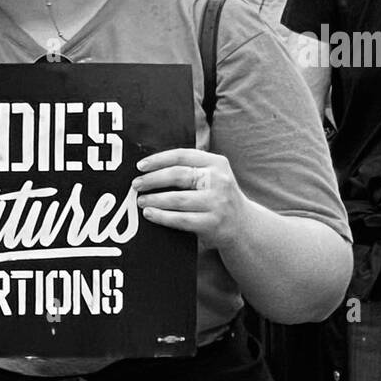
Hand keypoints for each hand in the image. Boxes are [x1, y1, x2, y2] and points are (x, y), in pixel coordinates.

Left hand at [132, 148, 249, 249]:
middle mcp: (219, 180)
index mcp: (217, 163)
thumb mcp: (212, 176)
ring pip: (177, 199)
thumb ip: (190, 168)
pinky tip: (149, 214)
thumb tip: (150, 167)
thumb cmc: (218, 197)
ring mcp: (217, 202)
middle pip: (178, 175)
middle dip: (152, 179)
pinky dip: (161, 216)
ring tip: (140, 200)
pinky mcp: (212, 223)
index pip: (183, 155)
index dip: (159, 159)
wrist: (243, 225)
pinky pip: (180, 219)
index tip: (140, 166)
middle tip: (136, 184)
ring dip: (154, 199)